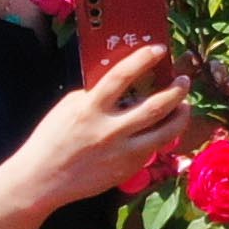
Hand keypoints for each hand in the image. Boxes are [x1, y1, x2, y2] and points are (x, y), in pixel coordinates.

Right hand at [0, 46, 191, 228]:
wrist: (42, 179)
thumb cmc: (52, 138)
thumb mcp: (69, 108)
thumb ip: (95, 95)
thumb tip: (124, 84)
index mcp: (90, 109)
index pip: (122, 76)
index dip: (143, 59)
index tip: (159, 49)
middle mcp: (110, 130)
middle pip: (155, 106)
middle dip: (176, 91)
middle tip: (184, 81)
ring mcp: (122, 153)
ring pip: (165, 133)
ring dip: (180, 116)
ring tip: (185, 106)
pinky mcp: (127, 169)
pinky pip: (152, 149)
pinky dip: (161, 136)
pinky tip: (163, 129)